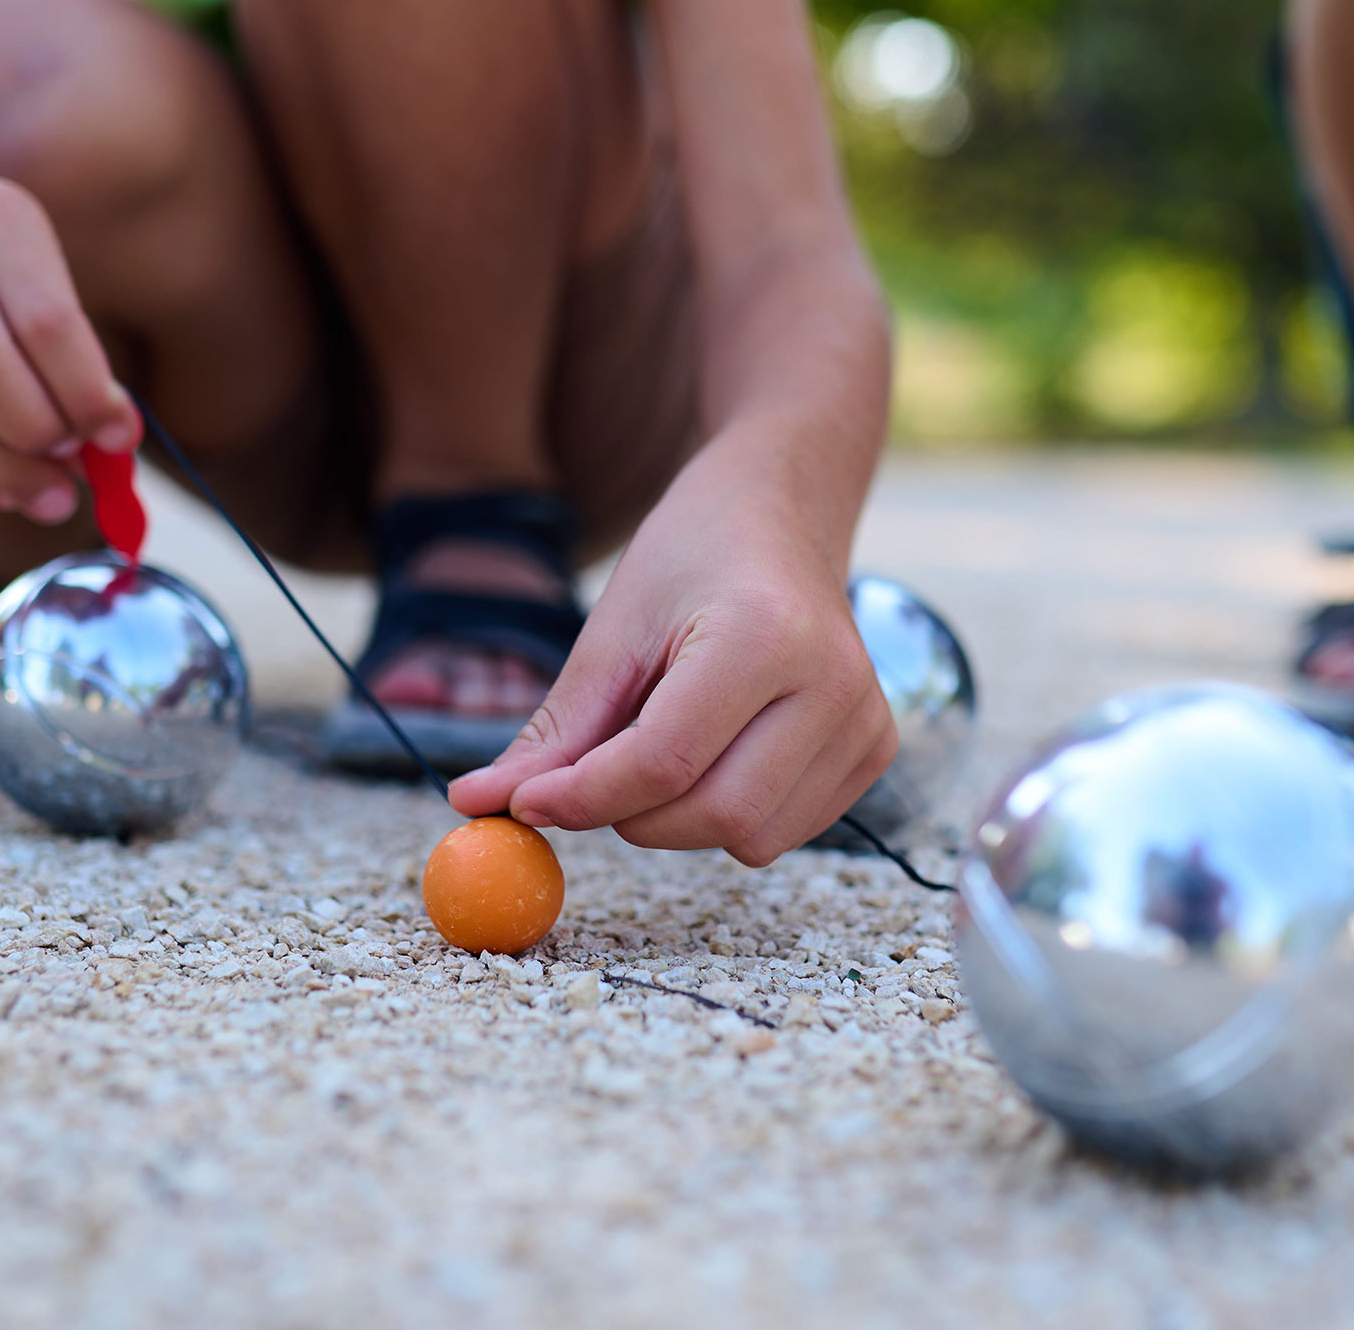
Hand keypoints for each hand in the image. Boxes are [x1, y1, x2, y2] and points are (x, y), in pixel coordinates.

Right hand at [0, 131, 137, 520]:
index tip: (120, 438)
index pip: (46, 321)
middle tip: (78, 473)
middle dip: (40, 434)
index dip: (86, 392)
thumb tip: (111, 436)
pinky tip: (1, 489)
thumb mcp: (21, 252)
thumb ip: (65, 336)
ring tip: (51, 500)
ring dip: (5, 466)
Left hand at [446, 448, 898, 865]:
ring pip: (750, 839)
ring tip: (663, 742)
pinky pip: (782, 832)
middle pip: (715, 814)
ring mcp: (866, 722)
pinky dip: (727, 815)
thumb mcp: (612, 631)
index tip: (522, 804)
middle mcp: (833, 684)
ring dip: (679, 819)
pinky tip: (717, 750)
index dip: (583, 797)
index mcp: (765, 636)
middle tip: (588, 782)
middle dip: (630, 816)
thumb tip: (477, 804)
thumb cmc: (691, 557)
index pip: (664, 761)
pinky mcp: (876, 751)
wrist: (783, 513)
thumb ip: (557, 731)